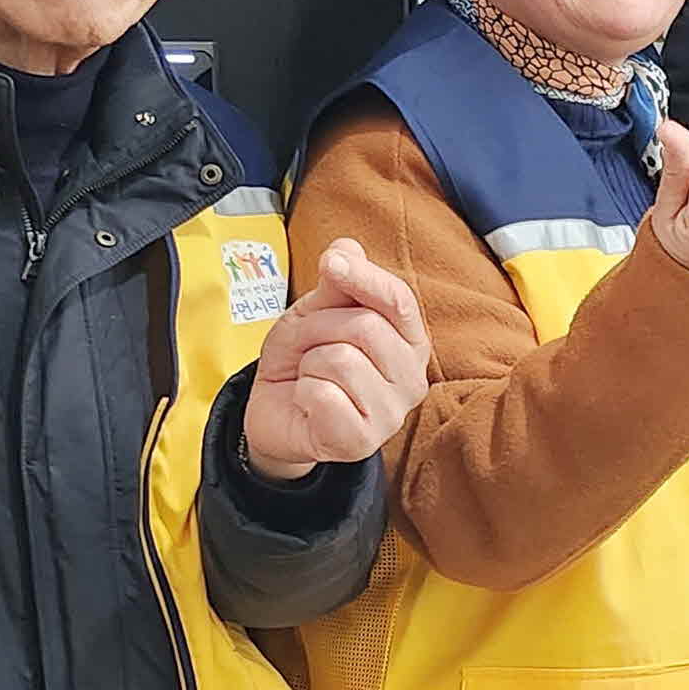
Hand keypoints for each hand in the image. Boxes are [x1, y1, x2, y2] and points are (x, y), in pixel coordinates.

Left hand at [241, 240, 430, 474]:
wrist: (276, 413)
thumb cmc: (304, 360)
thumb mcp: (314, 313)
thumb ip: (336, 284)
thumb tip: (347, 247)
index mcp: (409, 342)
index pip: (399, 301)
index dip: (364, 276)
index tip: (331, 263)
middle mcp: (412, 379)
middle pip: (364, 327)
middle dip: (318, 328)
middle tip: (306, 346)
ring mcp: (391, 415)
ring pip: (341, 360)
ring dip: (309, 364)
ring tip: (310, 377)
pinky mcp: (361, 442)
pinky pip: (323, 395)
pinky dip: (302, 392)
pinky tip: (309, 403)